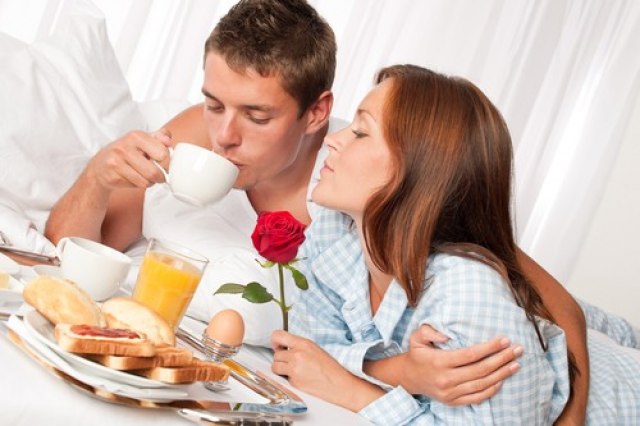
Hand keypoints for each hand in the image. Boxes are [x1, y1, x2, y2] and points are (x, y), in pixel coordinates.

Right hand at [86, 128, 172, 190]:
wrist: (100, 166)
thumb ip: (159, 137)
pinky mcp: (112, 177)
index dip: (165, 160)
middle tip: (160, 176)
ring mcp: (116, 163)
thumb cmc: (126, 152)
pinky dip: (140, 185)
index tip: (161, 161)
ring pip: (146, 181)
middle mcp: (124, 148)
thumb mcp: (142, 140)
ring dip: (151, 182)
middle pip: (154, 171)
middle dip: (160, 176)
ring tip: (147, 177)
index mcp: (135, 136)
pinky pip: (136, 186)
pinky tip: (135, 179)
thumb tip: (169, 141)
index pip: (162, 153)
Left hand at [271, 330, 357, 406]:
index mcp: (303, 344)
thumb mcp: (315, 349)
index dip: (275, 341)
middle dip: (281, 359)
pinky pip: (283, 378)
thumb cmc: (330, 367)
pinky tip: (300, 378)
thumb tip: (283, 346)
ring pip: (275, 367)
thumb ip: (298, 346)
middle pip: (276, 355)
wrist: (339, 384)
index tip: (277, 346)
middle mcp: (297, 355)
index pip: (278, 336)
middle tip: (289, 362)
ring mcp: (294, 369)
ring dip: (281, 369)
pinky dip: (289, 378)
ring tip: (292, 370)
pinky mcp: (294, 382)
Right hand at [402, 324, 522, 404]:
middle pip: (481, 370)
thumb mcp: (417, 337)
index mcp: (439, 362)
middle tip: (517, 349)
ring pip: (482, 384)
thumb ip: (429, 331)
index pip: (470, 355)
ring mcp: (450, 393)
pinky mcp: (453, 401)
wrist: (408, 378)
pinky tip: (502, 379)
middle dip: (502, 359)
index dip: (490, 347)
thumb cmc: (417, 354)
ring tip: (515, 363)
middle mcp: (446, 379)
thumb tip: (446, 335)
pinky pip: (477, 397)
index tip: (504, 340)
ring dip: (502, 374)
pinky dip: (492, 389)